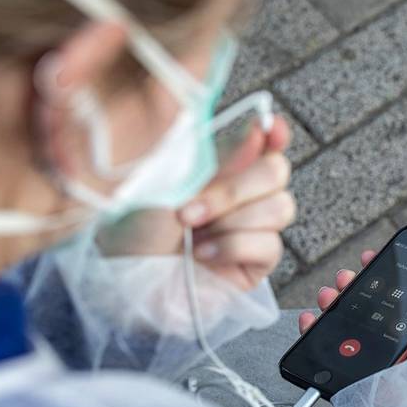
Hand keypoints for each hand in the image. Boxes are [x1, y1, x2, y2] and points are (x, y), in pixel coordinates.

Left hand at [97, 115, 295, 290]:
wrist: (127, 277)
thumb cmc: (137, 228)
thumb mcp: (173, 182)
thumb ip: (220, 157)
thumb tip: (258, 130)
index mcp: (220, 166)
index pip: (263, 140)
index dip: (274, 132)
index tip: (270, 129)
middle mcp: (242, 194)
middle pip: (276, 171)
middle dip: (233, 189)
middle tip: (189, 209)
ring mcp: (253, 227)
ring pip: (278, 207)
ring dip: (229, 220)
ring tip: (192, 235)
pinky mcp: (257, 262)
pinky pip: (269, 244)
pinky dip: (231, 247)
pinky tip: (203, 255)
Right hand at [298, 250, 406, 376]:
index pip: (397, 290)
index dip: (384, 270)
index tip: (373, 256)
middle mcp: (393, 337)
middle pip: (367, 301)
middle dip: (354, 282)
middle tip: (348, 274)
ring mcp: (370, 352)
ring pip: (344, 317)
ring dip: (332, 298)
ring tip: (330, 293)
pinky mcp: (349, 367)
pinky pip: (326, 344)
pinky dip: (314, 327)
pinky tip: (313, 317)